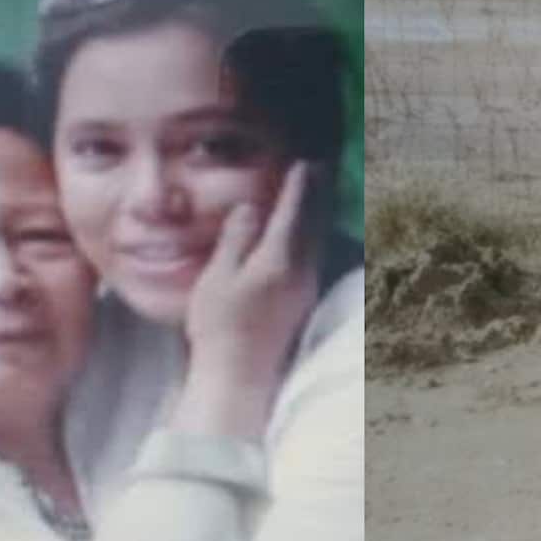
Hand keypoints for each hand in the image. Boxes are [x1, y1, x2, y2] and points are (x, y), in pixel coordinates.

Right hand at [176, 162, 320, 436]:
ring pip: (318, 241)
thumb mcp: (218, 278)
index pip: (292, 213)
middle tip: (322, 167)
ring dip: (319, 214)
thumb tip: (250, 207)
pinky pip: (315, 256)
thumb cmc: (219, 327)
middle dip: (317, 194)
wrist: (238, 377)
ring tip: (320, 191)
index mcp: (279, 261)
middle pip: (314, 224)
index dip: (298, 186)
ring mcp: (305, 289)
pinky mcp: (303, 303)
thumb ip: (236, 239)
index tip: (303, 162)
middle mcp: (301, 272)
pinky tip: (308, 234)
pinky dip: (314, 235)